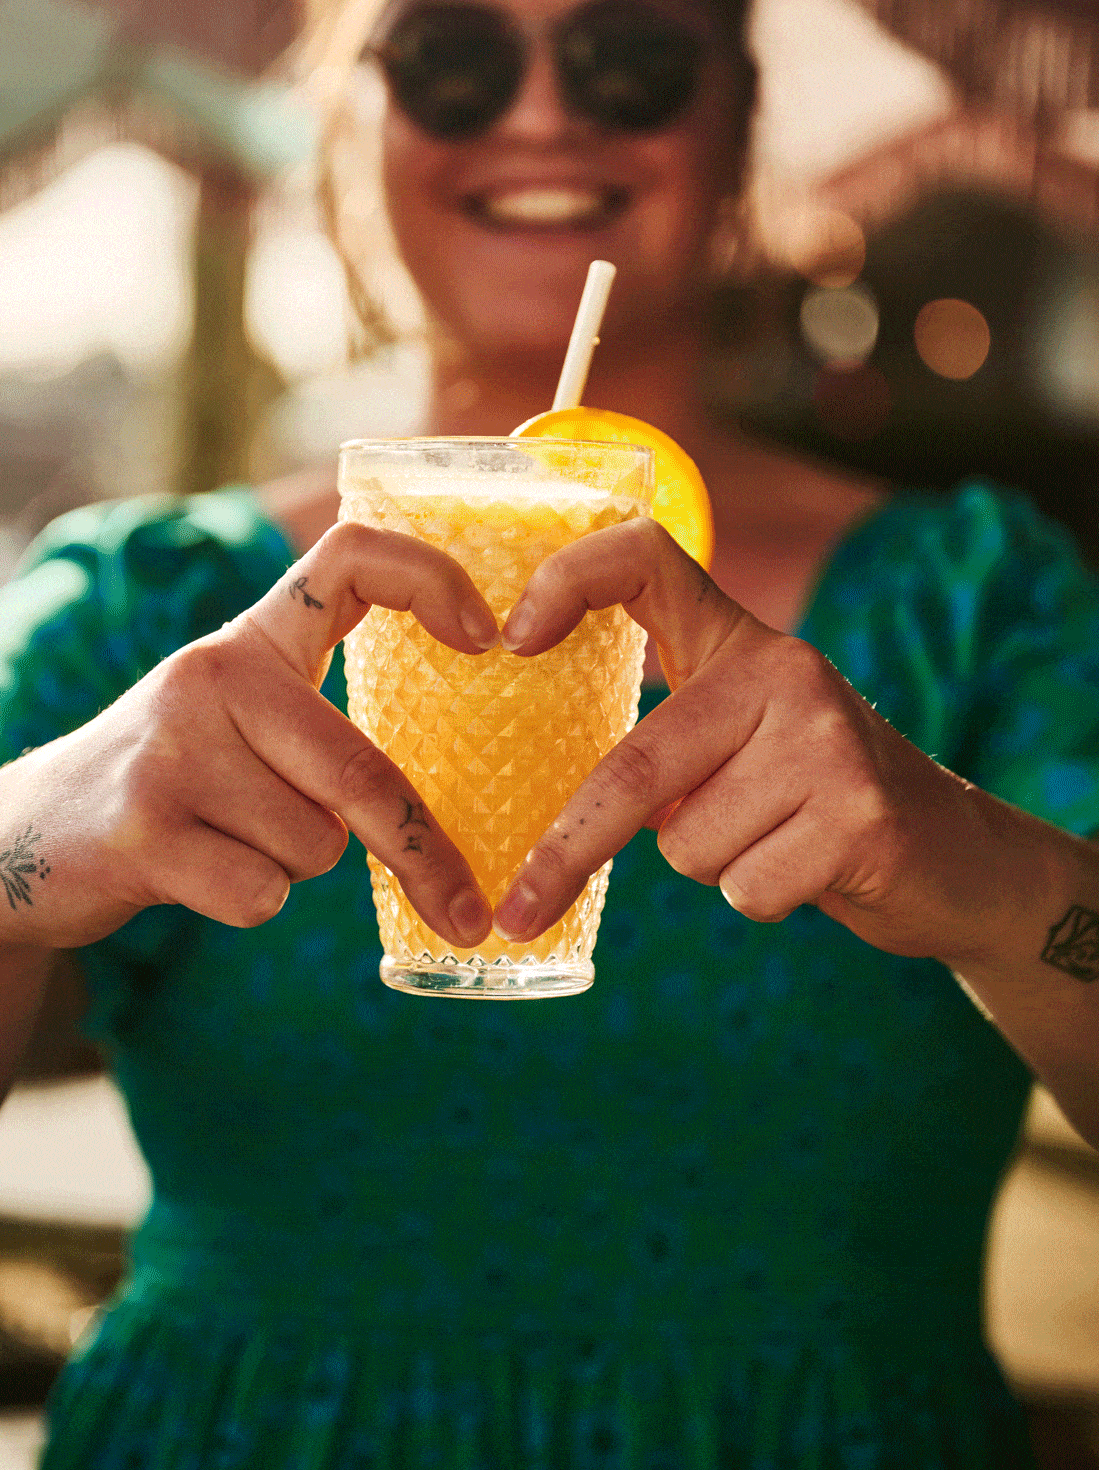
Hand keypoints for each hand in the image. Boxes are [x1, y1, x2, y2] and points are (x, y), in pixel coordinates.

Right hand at [0, 524, 498, 950]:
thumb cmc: (171, 783)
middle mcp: (211, 675)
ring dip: (292, 867)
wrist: (22, 838)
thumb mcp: (237, 721)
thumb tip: (450, 798)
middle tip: (467, 911)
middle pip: (358, 769)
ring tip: (228, 840)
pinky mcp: (141, 828)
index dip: (430, 577)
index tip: (489, 636)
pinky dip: (250, 903)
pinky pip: (260, 893)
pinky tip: (196, 875)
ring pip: (314, 845)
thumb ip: (321, 724)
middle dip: (421, 853)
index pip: (350, 558)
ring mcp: (170, 750)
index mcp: (250, 639)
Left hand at [492, 519, 1022, 966]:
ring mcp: (827, 738)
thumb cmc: (816, 799)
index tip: (511, 638)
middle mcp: (785, 669)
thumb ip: (670, 744)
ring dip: (713, 866)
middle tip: (520, 910)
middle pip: (638, 765)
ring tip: (776, 841)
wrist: (959, 855)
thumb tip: (554, 813)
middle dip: (570, 850)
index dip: (570, 578)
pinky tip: (812, 870)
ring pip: (688, 843)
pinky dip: (762, 898)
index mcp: (741, 642)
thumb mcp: (744, 740)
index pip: (646, 559)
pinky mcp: (860, 813)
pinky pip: (745, 886)